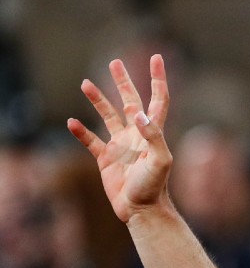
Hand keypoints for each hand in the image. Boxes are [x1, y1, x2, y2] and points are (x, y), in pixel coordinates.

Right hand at [66, 54, 172, 222]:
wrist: (141, 209)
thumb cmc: (155, 186)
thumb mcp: (160, 160)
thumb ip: (152, 135)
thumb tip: (137, 113)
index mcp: (152, 131)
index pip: (157, 99)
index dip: (157, 78)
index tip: (156, 58)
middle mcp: (136, 134)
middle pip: (130, 101)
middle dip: (124, 82)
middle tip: (115, 62)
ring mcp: (120, 145)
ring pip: (107, 116)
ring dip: (98, 100)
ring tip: (86, 83)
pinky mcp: (106, 158)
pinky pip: (90, 141)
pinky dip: (81, 132)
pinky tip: (71, 122)